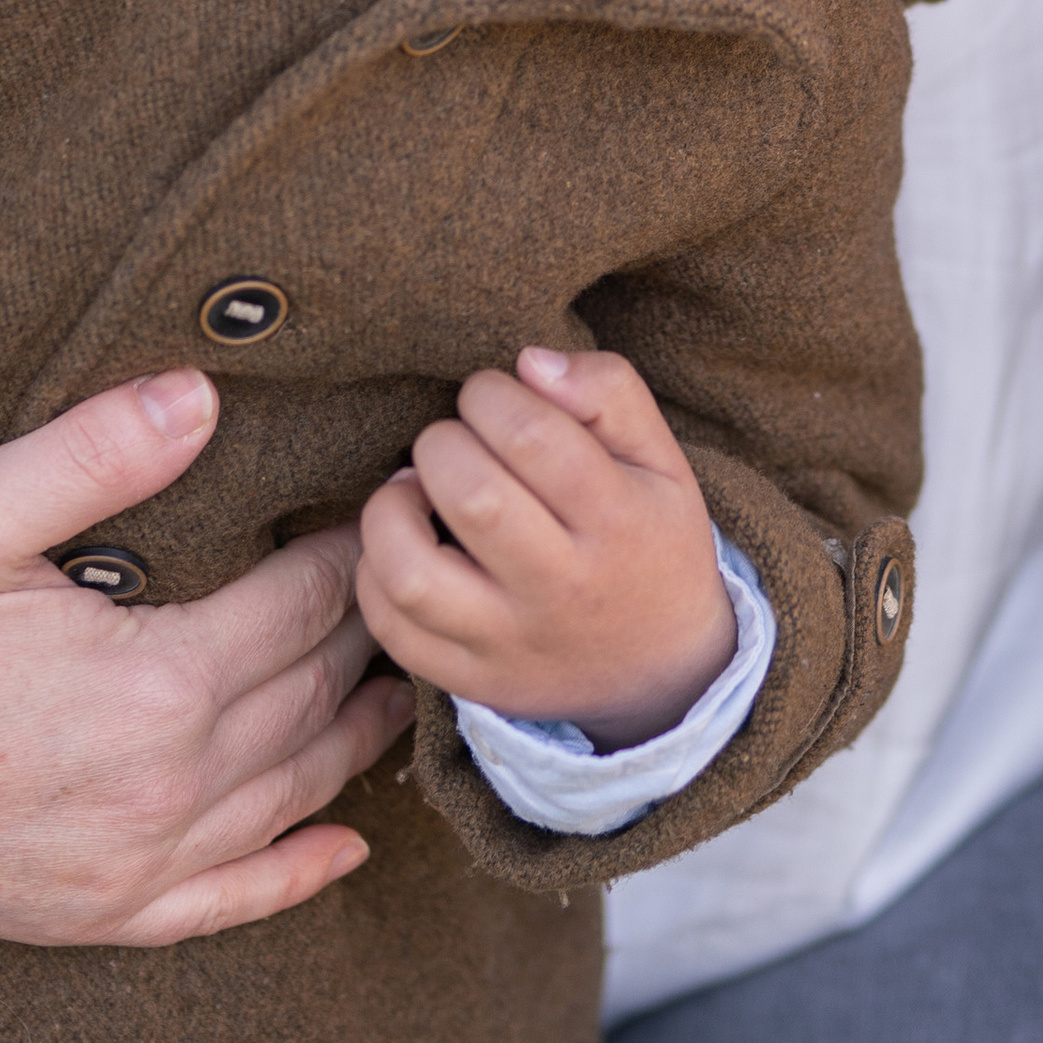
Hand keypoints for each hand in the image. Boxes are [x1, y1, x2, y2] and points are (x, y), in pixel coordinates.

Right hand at [0, 369, 413, 946]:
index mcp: (151, 683)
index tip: (379, 502)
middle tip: (404, 574)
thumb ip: (97, 454)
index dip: (348, 549)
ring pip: (291, 795)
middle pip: (309, 695)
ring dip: (356, 735)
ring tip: (398, 677)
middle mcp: (163, 789)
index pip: (299, 604)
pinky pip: (230, 903)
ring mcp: (133, 868)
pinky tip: (345, 844)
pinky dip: (298, 873)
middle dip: (365, 627)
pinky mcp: (98, 917)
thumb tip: (205, 395)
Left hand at [359, 347, 735, 751]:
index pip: (532, 437)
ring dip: (392, 511)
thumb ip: (608, 391)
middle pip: (471, 497)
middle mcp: (563, 589)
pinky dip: (377, 575)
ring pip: (413, 576)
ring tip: (416, 490)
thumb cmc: (649, 539)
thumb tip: (528, 362)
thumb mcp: (660, 458)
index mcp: (618, 522)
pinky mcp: (473, 680)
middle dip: (442, 442)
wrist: (666, 671)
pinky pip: (394, 631)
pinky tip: (407, 544)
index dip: (490, 395)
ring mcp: (512, 644)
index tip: (490, 397)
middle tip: (457, 441)